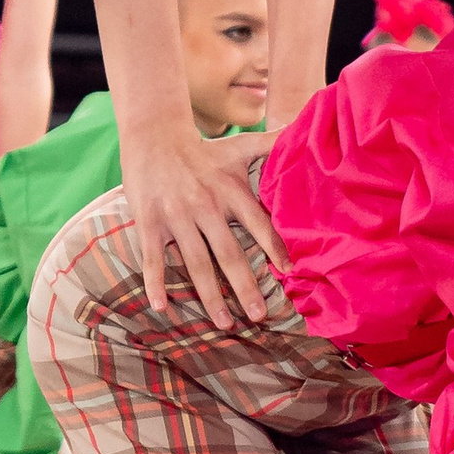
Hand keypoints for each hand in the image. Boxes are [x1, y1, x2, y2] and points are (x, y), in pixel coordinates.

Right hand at [127, 123, 281, 321]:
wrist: (154, 136)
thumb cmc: (203, 149)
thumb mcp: (239, 146)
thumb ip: (272, 144)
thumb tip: (304, 130)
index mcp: (230, 192)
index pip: (259, 224)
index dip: (275, 248)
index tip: (290, 274)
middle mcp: (206, 206)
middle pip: (229, 253)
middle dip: (245, 287)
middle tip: (259, 316)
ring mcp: (176, 216)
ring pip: (196, 263)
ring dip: (209, 296)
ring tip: (223, 323)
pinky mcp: (149, 222)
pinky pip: (153, 258)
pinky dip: (156, 284)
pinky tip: (162, 308)